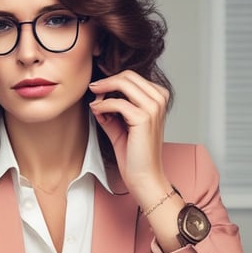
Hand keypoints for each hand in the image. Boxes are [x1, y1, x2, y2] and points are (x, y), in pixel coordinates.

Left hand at [88, 70, 170, 203]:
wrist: (144, 176)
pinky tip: (97, 111)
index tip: (97, 89)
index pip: (132, 77)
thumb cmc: (136, 154)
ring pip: (123, 83)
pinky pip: (116, 102)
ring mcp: (153, 107)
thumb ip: (111, 111)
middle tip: (92, 89)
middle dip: (106, 81)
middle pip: (128, 76)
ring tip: (95, 102)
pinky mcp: (144, 117)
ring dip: (104, 90)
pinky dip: (103, 105)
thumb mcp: (121, 126)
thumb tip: (97, 99)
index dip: (112, 80)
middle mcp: (159, 99)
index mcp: (158, 98)